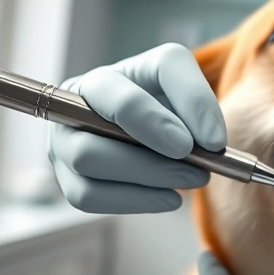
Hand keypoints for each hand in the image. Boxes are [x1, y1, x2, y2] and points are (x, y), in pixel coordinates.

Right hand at [48, 43, 226, 212]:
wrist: (155, 111)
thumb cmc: (161, 90)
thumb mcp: (179, 73)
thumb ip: (194, 95)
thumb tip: (210, 141)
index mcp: (99, 82)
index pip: (122, 104)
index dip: (160, 125)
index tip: (209, 144)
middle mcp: (69, 116)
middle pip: (91, 152)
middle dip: (151, 166)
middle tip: (200, 173)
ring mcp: (63, 148)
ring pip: (88, 181)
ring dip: (146, 185)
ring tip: (191, 181)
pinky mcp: (69, 178)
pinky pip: (90, 199)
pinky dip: (135, 201)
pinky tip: (170, 197)